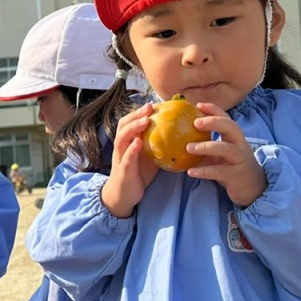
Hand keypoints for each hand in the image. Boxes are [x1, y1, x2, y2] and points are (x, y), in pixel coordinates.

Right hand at [101, 103, 159, 217]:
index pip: (130, 122)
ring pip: (122, 138)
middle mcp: (121, 146)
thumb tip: (180, 136)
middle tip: (149, 107)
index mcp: (128, 141)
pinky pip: (126, 158)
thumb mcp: (149, 157)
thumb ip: (158, 145)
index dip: (139, 112)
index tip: (153, 104)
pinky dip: (131, 149)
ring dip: (133, 128)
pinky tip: (138, 143)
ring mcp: (120, 157)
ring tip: (145, 120)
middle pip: (124, 125)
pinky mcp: (122, 170)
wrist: (124, 195)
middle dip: (136, 114)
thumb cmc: (138, 173)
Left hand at [184, 103, 266, 207]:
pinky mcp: (236, 175)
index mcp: (235, 137)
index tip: (198, 105)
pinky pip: (219, 171)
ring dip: (206, 147)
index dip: (214, 110)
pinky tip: (191, 171)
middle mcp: (239, 145)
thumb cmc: (233, 167)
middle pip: (230, 127)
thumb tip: (180, 139)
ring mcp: (239, 159)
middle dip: (213, 122)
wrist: (253, 188)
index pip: (226, 118)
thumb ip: (206, 146)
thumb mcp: (220, 154)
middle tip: (195, 122)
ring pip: (225, 148)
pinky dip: (204, 170)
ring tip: (188, 148)